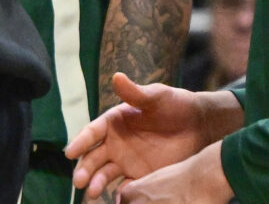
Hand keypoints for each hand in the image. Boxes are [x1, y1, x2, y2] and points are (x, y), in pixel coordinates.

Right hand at [66, 74, 230, 198]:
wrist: (199, 125)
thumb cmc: (174, 104)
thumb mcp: (155, 96)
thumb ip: (135, 93)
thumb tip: (116, 76)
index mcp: (112, 122)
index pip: (91, 133)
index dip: (80, 142)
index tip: (69, 153)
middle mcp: (115, 143)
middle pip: (94, 157)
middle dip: (84, 169)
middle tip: (78, 181)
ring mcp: (127, 160)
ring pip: (105, 174)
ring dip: (96, 183)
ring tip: (91, 194)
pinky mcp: (142, 175)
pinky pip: (128, 186)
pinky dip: (121, 194)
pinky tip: (116, 200)